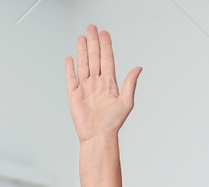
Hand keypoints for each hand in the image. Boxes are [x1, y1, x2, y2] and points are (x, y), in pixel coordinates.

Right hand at [65, 24, 140, 144]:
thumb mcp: (127, 102)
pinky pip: (71, 78)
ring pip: (83, 64)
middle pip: (94, 57)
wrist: (98, 136)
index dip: (106, 46)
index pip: (107, 59)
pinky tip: (69, 58)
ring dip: (82, 51)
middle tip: (91, 28)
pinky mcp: (74, 95)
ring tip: (81, 37)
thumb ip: (130, 83)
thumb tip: (138, 68)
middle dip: (93, 42)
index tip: (104, 33)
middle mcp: (97, 83)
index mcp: (109, 83)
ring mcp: (85, 88)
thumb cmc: (112, 123)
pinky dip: (69, 68)